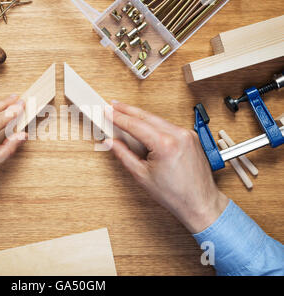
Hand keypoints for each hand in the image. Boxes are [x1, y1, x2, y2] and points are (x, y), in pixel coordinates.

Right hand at [105, 102, 228, 233]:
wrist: (200, 202)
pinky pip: (168, 125)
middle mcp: (178, 134)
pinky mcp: (191, 136)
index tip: (108, 111)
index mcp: (165, 144)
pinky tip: (145, 126)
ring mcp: (187, 134)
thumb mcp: (141, 175)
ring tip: (126, 114)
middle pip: (146, 116)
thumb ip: (124, 155)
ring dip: (141, 117)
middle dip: (128, 110)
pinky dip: (154, 124)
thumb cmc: (175, 194)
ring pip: (158, 119)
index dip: (118, 117)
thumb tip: (111, 142)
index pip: (135, 125)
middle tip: (114, 105)